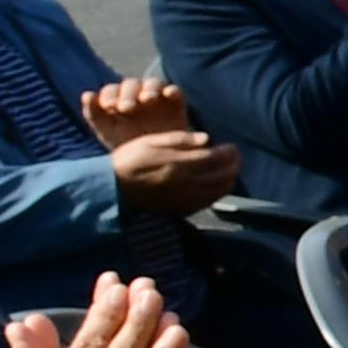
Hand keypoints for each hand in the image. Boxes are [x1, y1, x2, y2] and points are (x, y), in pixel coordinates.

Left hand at [77, 75, 192, 150]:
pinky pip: (175, 91)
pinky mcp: (176, 103)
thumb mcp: (107, 134)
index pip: (111, 91)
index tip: (108, 107)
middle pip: (131, 85)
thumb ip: (94, 115)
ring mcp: (157, 98)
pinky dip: (172, 90)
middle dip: (128, 94)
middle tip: (126, 108)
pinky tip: (168, 94)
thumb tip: (87, 95)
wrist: (157, 164)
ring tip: (147, 99)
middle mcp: (136, 96)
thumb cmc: (128, 148)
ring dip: (149, 88)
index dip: (109, 95)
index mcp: (118, 101)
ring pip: (153, 83)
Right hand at [107, 127, 243, 213]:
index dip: (229, 152)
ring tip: (228, 170)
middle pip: (223, 176)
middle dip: (234, 165)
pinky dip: (217, 193)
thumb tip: (207, 138)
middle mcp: (187, 183)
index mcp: (180, 164)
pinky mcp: (181, 209)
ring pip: (219, 191)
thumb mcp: (151, 141)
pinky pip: (208, 202)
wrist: (113, 188)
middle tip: (234, 158)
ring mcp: (185, 198)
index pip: (217, 159)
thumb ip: (180, 140)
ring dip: (229, 179)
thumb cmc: (130, 159)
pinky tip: (214, 185)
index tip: (231, 147)